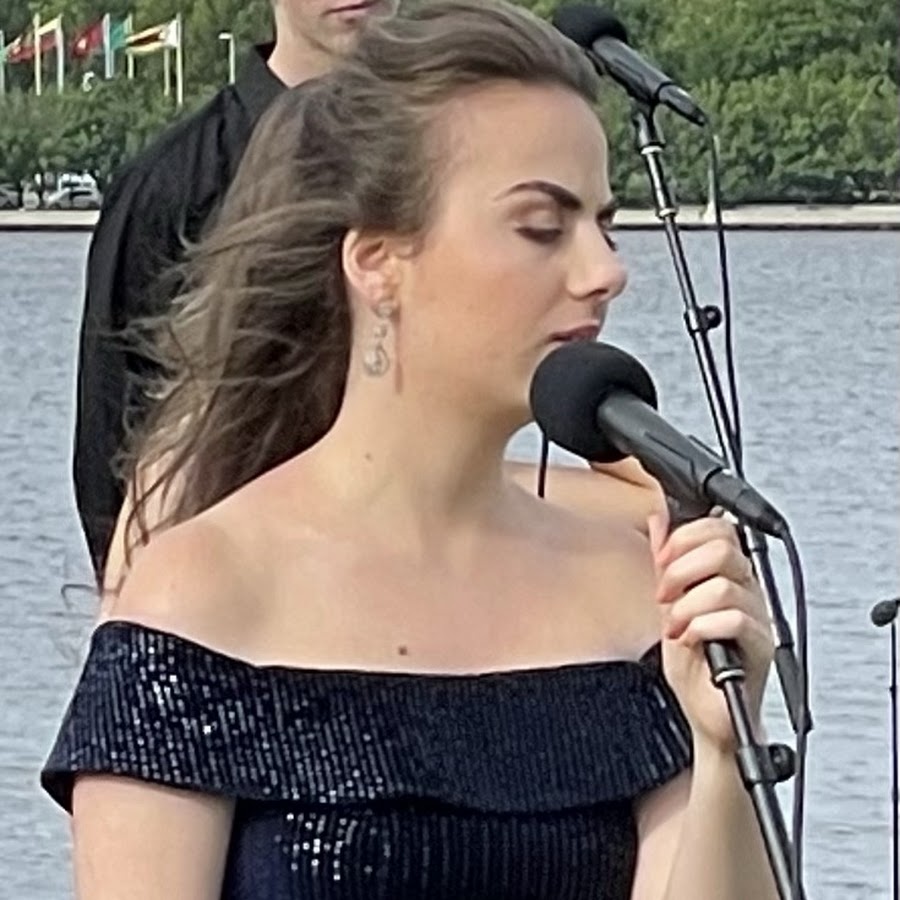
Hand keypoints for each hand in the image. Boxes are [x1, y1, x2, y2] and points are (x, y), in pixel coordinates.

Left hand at [648, 511, 774, 753]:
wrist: (705, 711)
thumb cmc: (694, 663)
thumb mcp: (669, 603)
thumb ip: (667, 562)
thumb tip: (659, 521)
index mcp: (728, 575)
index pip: (720, 529)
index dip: (685, 538)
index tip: (661, 560)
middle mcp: (747, 591)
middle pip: (725, 549)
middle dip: (681, 570)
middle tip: (664, 595)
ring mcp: (757, 617)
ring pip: (724, 586)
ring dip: (686, 607)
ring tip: (676, 627)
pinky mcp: (761, 646)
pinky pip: (735, 620)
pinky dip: (701, 627)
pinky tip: (690, 640)